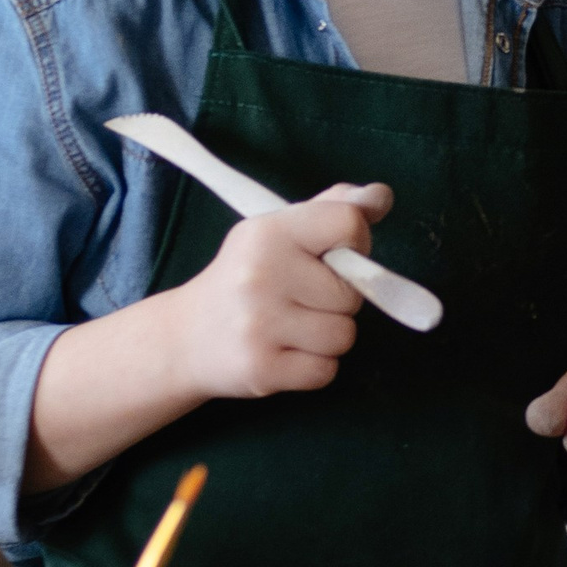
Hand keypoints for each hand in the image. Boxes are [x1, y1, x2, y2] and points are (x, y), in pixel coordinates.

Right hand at [163, 181, 393, 400]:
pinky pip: (326, 371)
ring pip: (344, 336)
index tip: (334, 254)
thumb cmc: (246, 277)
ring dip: (327, 336)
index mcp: (268, 232)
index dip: (356, 243)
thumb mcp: (279, 231)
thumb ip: (333, 209)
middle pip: (352, 293)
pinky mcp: (262, 370)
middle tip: (300, 298)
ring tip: (291, 326)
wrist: (185, 336)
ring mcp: (260, 325)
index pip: (348, 223)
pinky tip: (284, 351)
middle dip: (337, 300)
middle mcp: (261, 275)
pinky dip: (314, 366)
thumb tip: (381, 195)